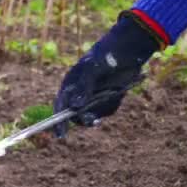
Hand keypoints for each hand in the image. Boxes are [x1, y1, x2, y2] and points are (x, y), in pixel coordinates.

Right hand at [53, 16, 158, 137]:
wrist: (128, 51)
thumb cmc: (105, 56)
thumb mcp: (93, 69)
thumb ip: (83, 89)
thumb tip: (75, 108)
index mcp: (71, 84)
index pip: (60, 106)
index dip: (58, 121)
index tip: (61, 135)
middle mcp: (80, 93)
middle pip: (75, 114)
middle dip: (83, 119)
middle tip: (93, 120)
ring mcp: (93, 97)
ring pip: (93, 114)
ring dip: (101, 109)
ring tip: (110, 93)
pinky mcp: (106, 100)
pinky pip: (106, 111)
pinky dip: (112, 104)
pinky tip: (117, 90)